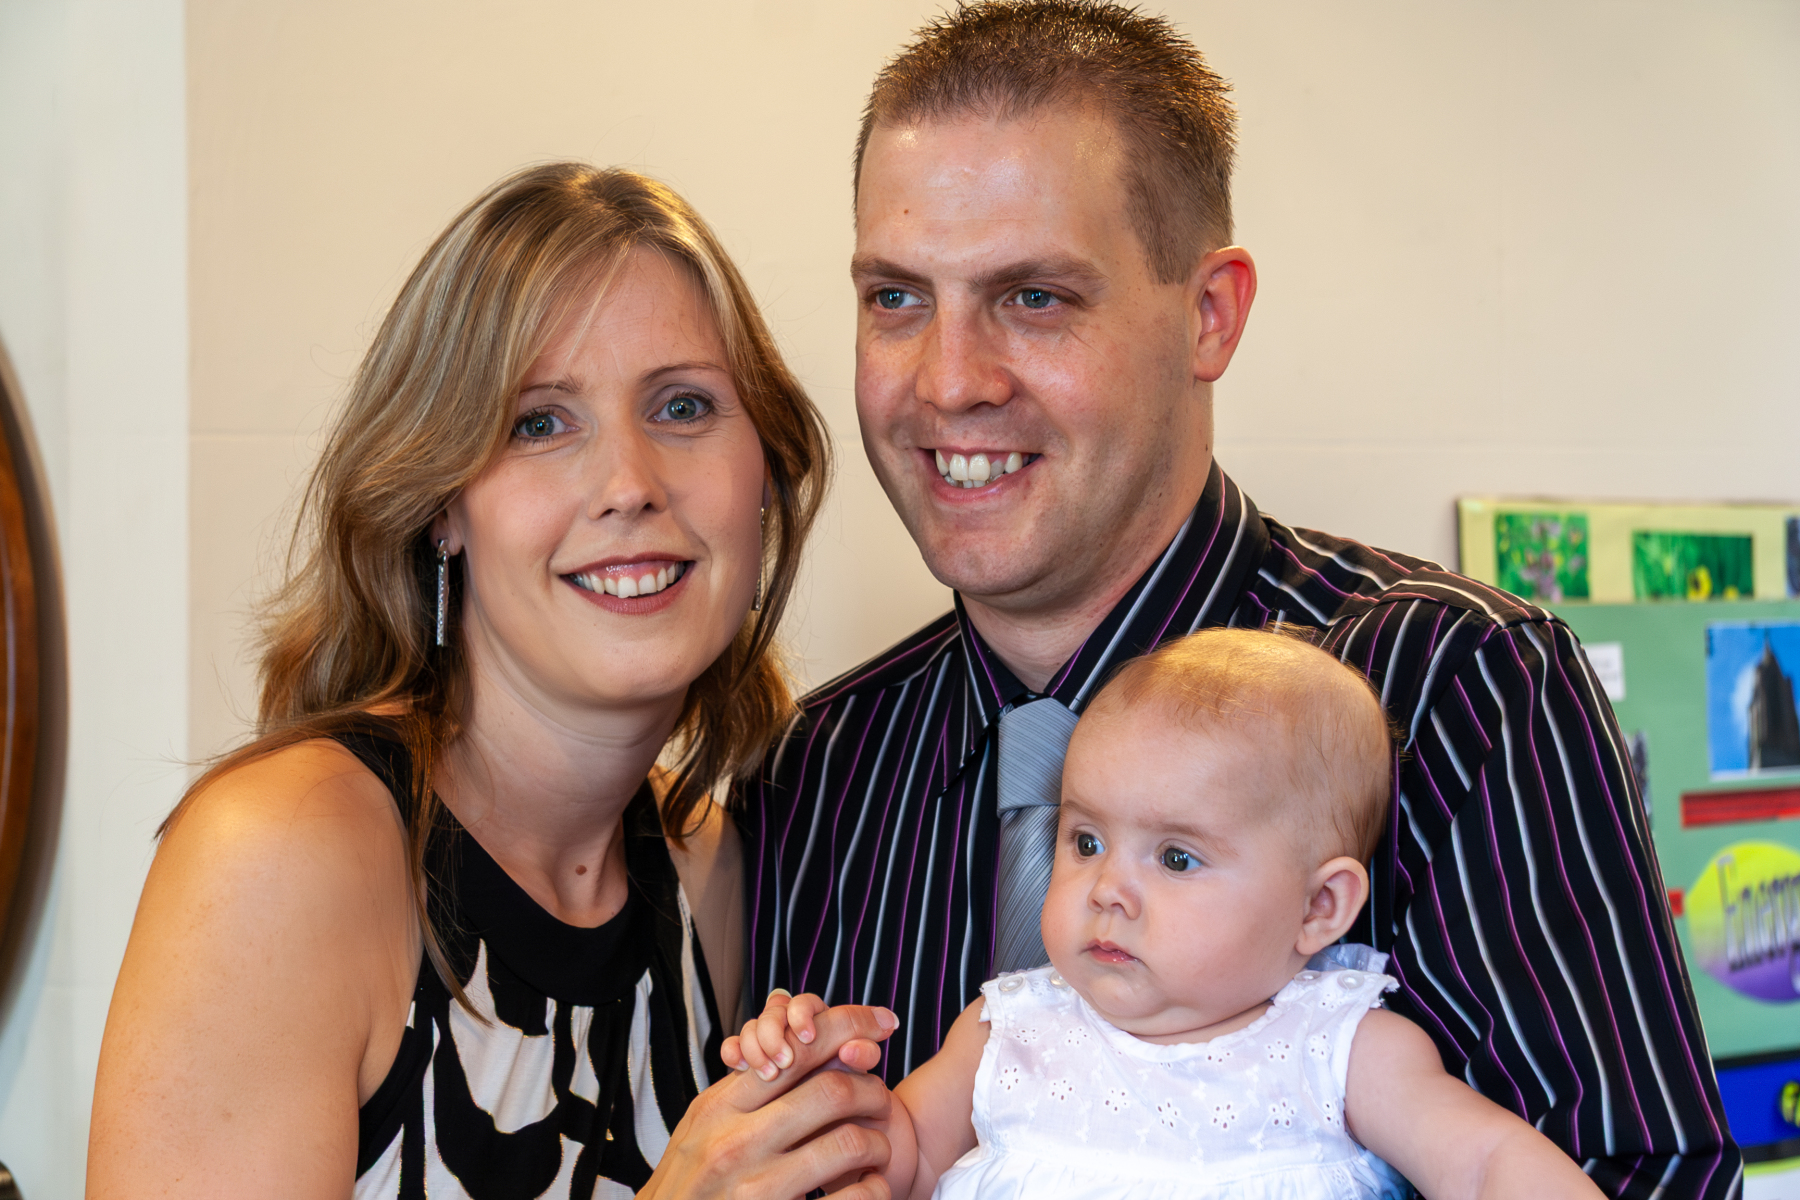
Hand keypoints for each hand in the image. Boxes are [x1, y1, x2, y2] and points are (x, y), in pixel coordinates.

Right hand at [641, 1002, 901, 1199]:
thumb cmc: (690, 1184)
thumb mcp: (703, 1128)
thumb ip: (746, 1091)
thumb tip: (798, 1046)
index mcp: (719, 1109)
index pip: (795, 1052)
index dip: (849, 1031)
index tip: (882, 1027)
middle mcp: (735, 1144)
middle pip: (832, 1090)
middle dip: (872, 1090)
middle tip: (883, 1101)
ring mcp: (755, 1189)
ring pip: (849, 1142)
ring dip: (878, 1143)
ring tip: (877, 1150)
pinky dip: (874, 1190)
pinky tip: (869, 1188)